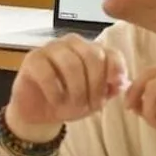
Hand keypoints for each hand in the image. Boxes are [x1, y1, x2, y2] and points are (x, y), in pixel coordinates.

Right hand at [6, 33, 128, 141]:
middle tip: (91, 106)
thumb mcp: (96, 98)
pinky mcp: (32, 59)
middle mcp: (72, 43)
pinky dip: (55, 92)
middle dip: (95, 85)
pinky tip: (56, 102)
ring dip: (76, 90)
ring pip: (71, 64)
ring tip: (74, 106)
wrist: (40, 112)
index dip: (116, 70)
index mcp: (91, 49)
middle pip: (92, 56)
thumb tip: (123, 82)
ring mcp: (50, 48)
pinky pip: (48, 73)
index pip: (110, 52)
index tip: (114, 87)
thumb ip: (111, 88)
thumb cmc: (69, 101)